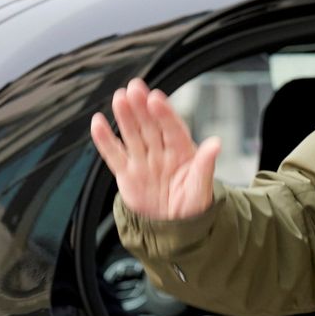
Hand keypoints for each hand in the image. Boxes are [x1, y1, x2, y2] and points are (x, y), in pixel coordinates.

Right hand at [90, 78, 220, 220]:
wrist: (174, 227)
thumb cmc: (193, 204)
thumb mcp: (201, 186)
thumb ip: (205, 164)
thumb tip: (216, 143)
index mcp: (182, 152)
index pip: (173, 129)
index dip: (165, 113)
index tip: (156, 98)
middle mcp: (161, 152)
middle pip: (150, 126)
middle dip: (142, 107)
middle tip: (134, 88)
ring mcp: (143, 161)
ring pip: (132, 135)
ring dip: (125, 117)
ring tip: (119, 98)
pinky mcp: (126, 174)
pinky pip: (113, 155)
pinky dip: (105, 140)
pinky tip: (98, 123)